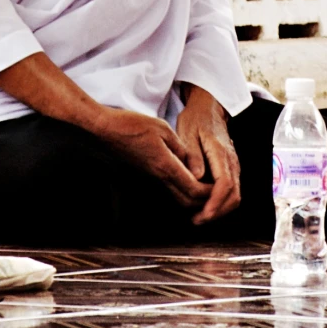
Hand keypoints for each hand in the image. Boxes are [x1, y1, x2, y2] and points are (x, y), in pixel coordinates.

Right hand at [86, 106, 207, 208]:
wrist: (106, 130)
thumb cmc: (132, 125)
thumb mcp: (162, 128)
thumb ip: (180, 147)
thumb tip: (191, 161)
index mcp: (166, 166)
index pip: (194, 190)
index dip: (210, 192)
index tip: (220, 186)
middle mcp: (159, 177)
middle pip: (187, 201)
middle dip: (204, 201)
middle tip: (216, 192)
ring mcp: (151, 178)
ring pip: (177, 198)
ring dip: (193, 198)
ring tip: (205, 188)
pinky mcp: (147, 175)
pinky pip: (169, 189)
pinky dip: (182, 190)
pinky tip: (187, 178)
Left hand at [173, 89, 241, 224]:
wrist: (209, 109)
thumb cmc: (195, 120)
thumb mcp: (187, 132)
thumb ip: (192, 155)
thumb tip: (196, 178)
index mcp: (220, 152)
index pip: (225, 184)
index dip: (215, 203)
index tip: (203, 215)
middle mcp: (232, 162)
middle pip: (234, 196)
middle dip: (218, 213)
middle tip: (197, 221)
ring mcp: (234, 166)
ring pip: (235, 196)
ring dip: (220, 211)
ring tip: (199, 217)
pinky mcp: (232, 170)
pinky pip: (231, 192)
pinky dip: (221, 204)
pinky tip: (204, 206)